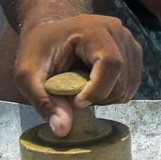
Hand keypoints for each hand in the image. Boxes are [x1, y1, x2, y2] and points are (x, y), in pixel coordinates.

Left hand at [14, 13, 141, 137]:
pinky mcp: (133, 53)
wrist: (50, 30)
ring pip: (128, 86)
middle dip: (99, 97)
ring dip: (106, 97)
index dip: (97, 89)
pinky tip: (95, 86)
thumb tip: (62, 130)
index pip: (111, 63)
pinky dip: (114, 93)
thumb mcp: (27, 74)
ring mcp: (129, 41)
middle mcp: (117, 31)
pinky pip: (132, 84)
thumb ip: (42, 101)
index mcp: (93, 29)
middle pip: (121, 80)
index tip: (77, 102)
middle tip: (74, 96)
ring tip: (83, 89)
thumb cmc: (38, 49)